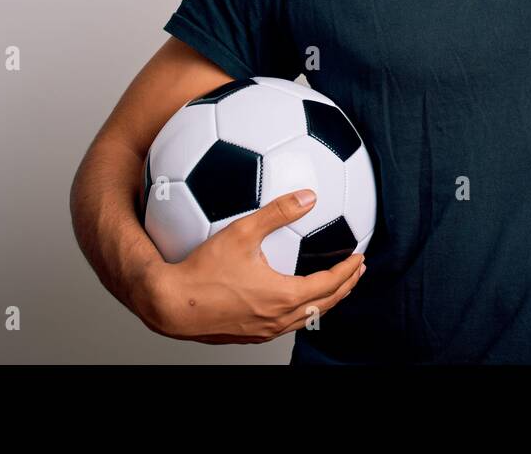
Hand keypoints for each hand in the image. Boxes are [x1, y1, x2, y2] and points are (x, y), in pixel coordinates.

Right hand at [145, 189, 365, 344]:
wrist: (170, 304)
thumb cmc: (201, 270)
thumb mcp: (242, 232)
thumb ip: (277, 212)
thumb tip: (308, 196)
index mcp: (283, 296)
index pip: (330, 284)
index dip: (348, 270)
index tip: (360, 256)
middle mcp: (278, 319)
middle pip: (325, 305)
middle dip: (345, 286)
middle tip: (356, 270)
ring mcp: (264, 330)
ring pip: (306, 317)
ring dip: (326, 300)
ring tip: (333, 284)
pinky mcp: (249, 334)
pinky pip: (287, 323)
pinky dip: (302, 309)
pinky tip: (293, 296)